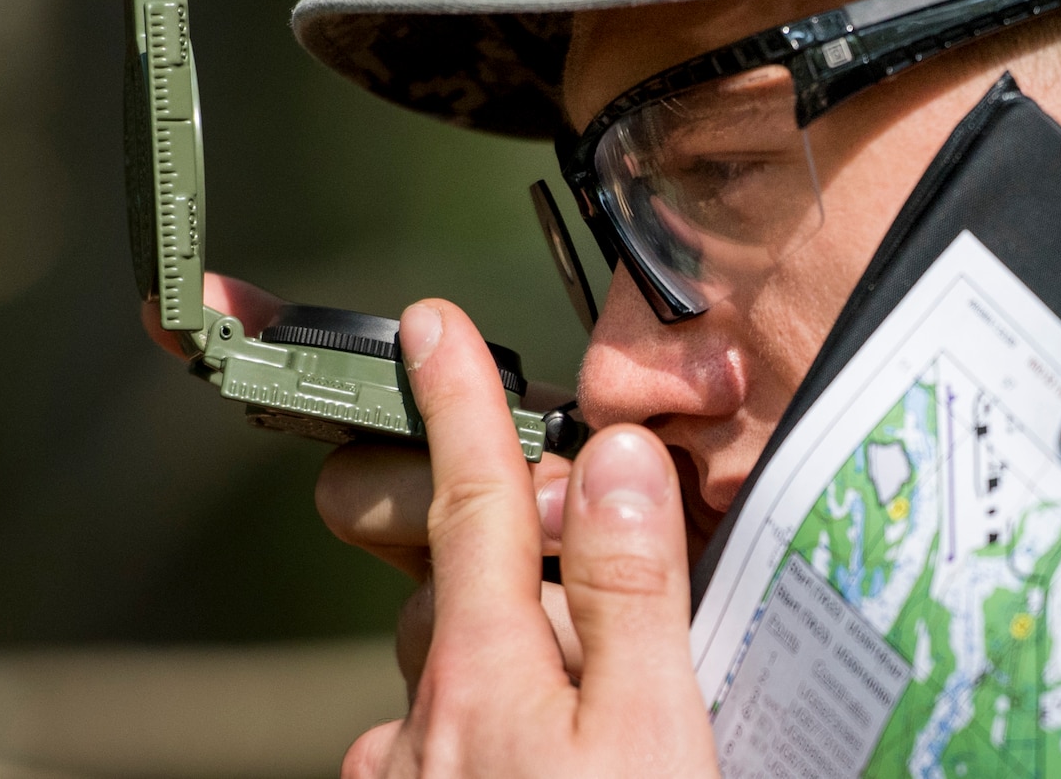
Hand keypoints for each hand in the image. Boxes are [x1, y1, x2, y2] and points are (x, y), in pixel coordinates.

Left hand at [341, 300, 716, 777]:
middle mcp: (424, 713)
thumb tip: (614, 462)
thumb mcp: (651, 737)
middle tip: (590, 591)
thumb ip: (632, 595)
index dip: (457, 400)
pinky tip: (548, 755)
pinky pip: (441, 729)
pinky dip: (487, 714)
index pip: (471, 497)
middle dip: (508, 555)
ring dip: (507, 644)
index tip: (431, 326)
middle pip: (455, 578)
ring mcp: (409, 773)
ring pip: (451, 657)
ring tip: (605, 707)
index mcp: (479, 670)